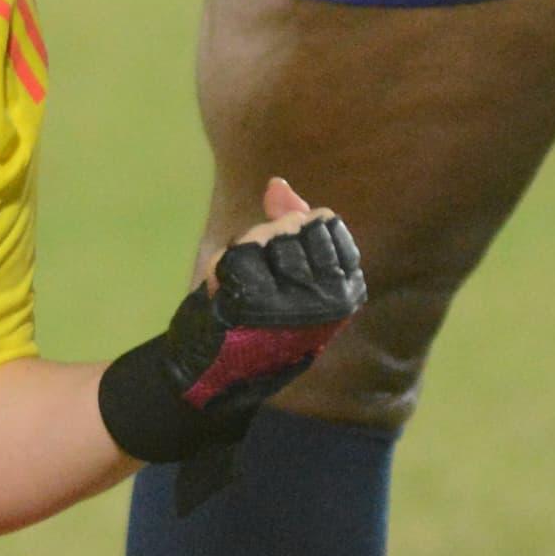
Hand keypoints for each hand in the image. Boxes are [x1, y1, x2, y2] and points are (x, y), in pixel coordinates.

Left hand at [96, 180, 366, 489]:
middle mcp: (331, 299)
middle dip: (266, 239)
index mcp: (346, 292)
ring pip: (266, 236)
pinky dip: (223, 270)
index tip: (275, 258)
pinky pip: (238, 255)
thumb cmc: (246, 319)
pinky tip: (225, 299)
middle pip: (295, 223)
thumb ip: (286, 219)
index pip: (327, 223)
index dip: (293, 227)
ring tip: (241, 293)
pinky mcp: (258, 306)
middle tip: (256, 282)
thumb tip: (277, 183)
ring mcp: (297, 303)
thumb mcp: (278, 266)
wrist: (208, 372)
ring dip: (243, 256)